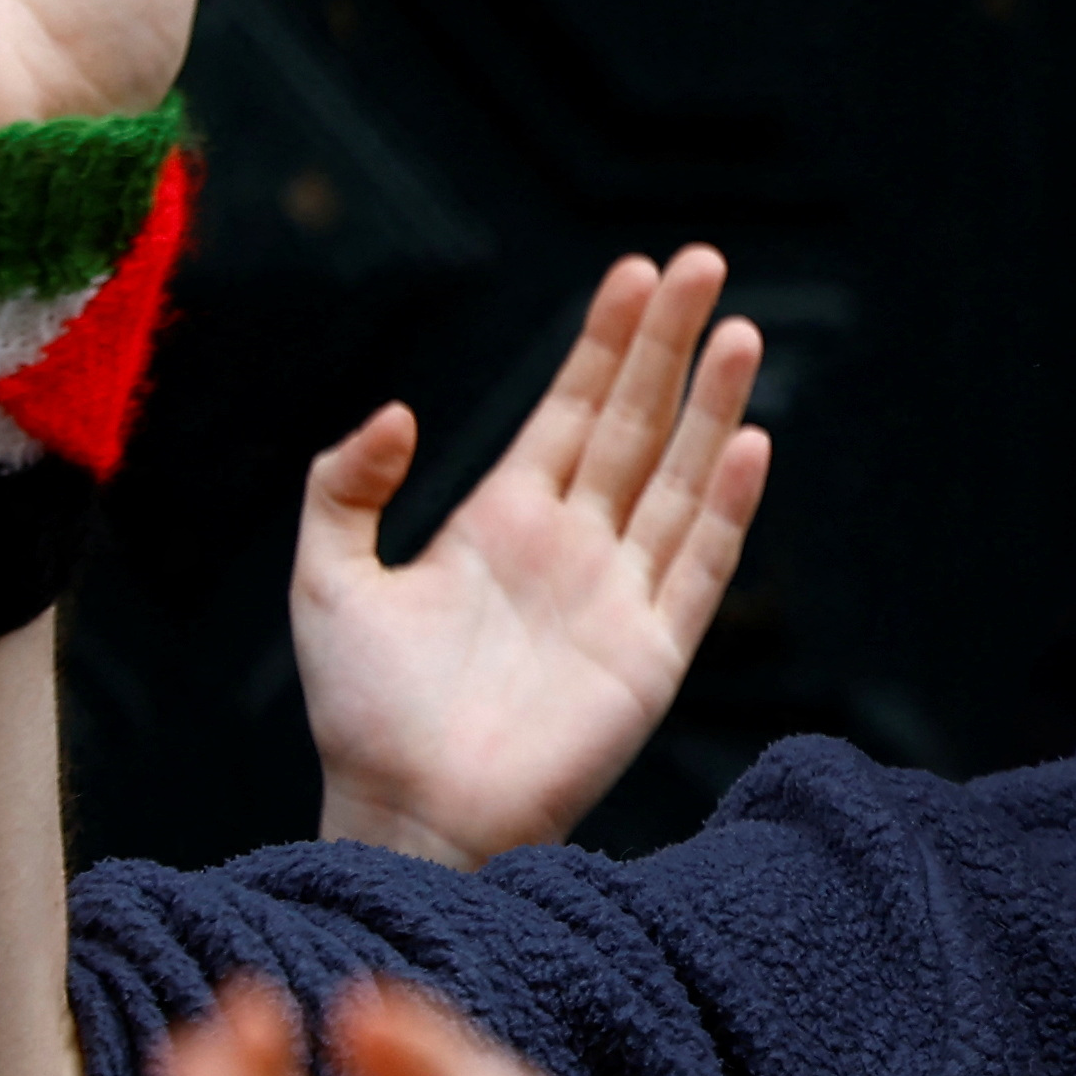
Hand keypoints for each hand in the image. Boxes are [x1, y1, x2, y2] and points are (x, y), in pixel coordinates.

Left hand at [299, 252, 769, 867]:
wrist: (404, 813)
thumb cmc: (361, 710)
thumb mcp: (327, 578)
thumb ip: (346, 487)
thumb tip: (400, 411)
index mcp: (505, 519)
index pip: (570, 409)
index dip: (603, 341)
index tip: (632, 270)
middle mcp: (573, 546)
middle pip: (636, 423)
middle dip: (668, 343)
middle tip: (703, 262)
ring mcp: (619, 596)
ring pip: (679, 480)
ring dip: (710, 408)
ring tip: (738, 332)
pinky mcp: (651, 654)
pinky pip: (699, 566)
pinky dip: (727, 507)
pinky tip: (747, 443)